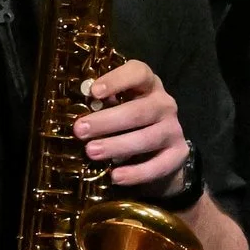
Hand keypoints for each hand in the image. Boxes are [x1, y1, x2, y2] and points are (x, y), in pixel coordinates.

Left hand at [74, 60, 188, 188]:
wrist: (160, 151)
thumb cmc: (126, 122)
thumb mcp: (115, 107)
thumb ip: (99, 105)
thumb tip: (71, 114)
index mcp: (147, 85)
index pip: (138, 73)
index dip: (116, 80)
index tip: (93, 92)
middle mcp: (164, 104)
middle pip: (138, 111)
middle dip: (106, 121)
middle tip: (80, 130)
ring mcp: (174, 129)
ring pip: (147, 138)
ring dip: (117, 146)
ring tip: (91, 152)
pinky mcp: (178, 153)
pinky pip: (159, 165)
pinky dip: (136, 172)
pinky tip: (116, 176)